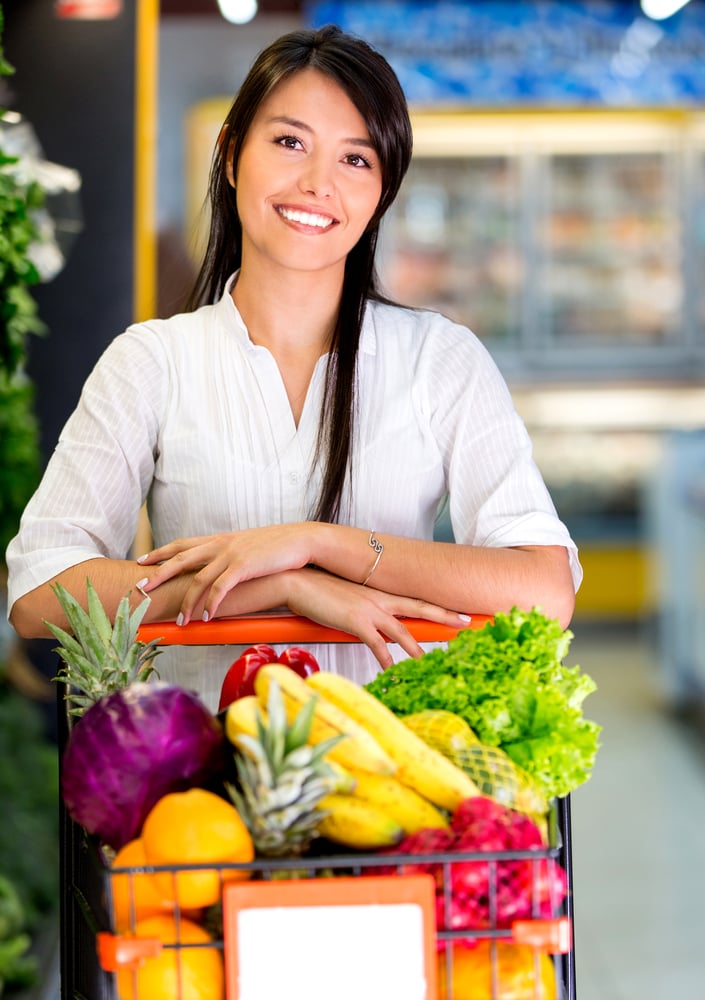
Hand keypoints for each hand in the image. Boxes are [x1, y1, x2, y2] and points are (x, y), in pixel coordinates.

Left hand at [136, 524, 313, 623]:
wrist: (300, 540)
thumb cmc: (276, 546)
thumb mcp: (247, 546)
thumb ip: (229, 554)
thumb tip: (218, 567)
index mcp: (219, 538)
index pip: (182, 544)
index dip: (160, 552)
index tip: (141, 561)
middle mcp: (220, 544)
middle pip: (180, 559)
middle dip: (158, 574)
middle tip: (140, 589)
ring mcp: (231, 554)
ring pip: (198, 579)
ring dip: (186, 603)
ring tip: (179, 621)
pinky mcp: (243, 566)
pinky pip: (220, 589)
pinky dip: (210, 605)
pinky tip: (205, 618)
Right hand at [284, 568, 469, 668]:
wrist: (298, 582)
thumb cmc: (318, 592)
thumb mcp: (347, 601)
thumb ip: (364, 613)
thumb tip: (372, 631)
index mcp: (379, 594)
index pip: (415, 600)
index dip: (438, 606)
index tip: (457, 611)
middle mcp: (379, 599)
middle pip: (419, 608)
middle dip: (444, 616)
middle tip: (466, 622)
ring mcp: (369, 609)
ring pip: (401, 630)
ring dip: (416, 647)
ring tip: (429, 660)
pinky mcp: (355, 621)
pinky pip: (376, 643)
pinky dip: (385, 657)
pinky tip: (391, 669)